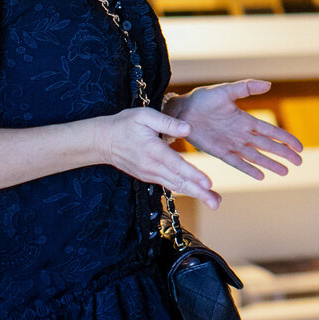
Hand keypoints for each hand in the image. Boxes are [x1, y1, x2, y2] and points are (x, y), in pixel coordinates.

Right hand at [94, 106, 220, 208]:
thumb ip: (167, 123)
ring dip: (195, 194)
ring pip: (176, 185)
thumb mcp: (144, 116)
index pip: (176, 165)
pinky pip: (169, 184)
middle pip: (179, 181)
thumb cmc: (125, 124)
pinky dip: (184, 189)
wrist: (102, 141)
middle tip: (216, 203)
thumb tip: (188, 129)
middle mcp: (152, 166)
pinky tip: (198, 193)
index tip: (208, 183)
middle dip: (199, 193)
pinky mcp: (148, 176)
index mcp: (153, 151)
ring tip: (214, 202)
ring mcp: (150, 174)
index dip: (193, 175)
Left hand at [166, 80, 303, 181]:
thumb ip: (247, 88)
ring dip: (271, 164)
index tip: (299, 146)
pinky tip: (261, 176)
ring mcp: (232, 144)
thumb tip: (269, 84)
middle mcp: (242, 134)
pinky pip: (237, 163)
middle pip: (268, 146)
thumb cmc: (203, 99)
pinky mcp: (219, 152)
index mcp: (246, 120)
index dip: (285, 138)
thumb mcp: (226, 90)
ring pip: (256, 157)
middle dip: (284, 154)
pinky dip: (249, 169)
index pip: (271, 131)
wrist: (181, 110)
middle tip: (299, 162)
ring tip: (285, 172)